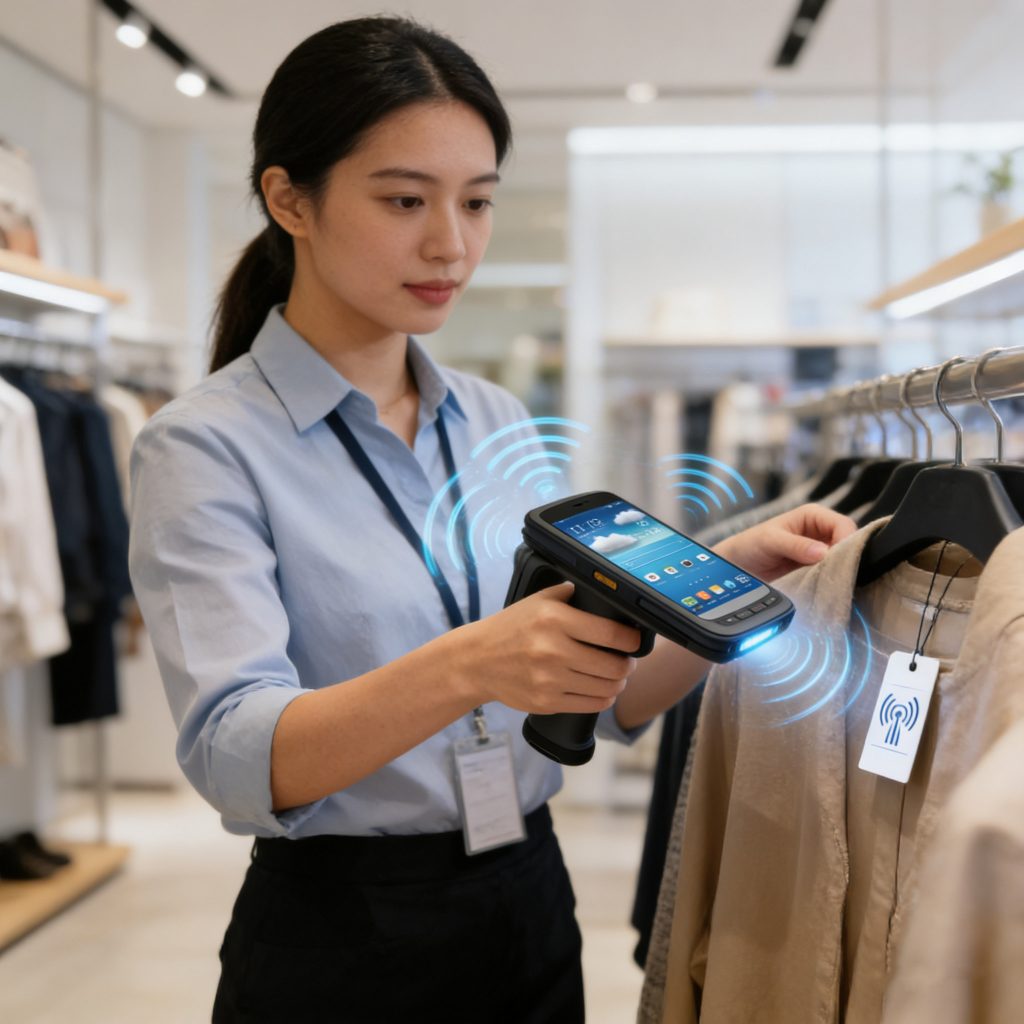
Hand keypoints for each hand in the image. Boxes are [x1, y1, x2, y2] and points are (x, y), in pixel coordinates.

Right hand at [454, 583, 640, 714]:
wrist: (477, 661)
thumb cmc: (510, 629)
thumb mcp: (536, 601)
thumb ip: (569, 593)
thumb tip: (603, 590)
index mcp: (554, 619)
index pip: (611, 634)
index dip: (632, 641)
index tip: (635, 642)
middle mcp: (553, 650)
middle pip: (613, 665)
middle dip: (627, 665)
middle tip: (627, 661)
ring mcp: (549, 679)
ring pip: (606, 688)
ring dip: (618, 683)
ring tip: (616, 677)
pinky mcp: (546, 701)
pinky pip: (590, 704)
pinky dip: (603, 699)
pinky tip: (601, 691)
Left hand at [713, 503, 855, 581]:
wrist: (739, 565)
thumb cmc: (751, 544)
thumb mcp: (770, 540)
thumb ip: (795, 545)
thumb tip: (822, 552)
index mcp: (813, 516)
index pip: (843, 524)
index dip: (846, 540)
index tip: (840, 559)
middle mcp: (821, 532)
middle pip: (848, 543)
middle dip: (845, 558)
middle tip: (836, 573)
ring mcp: (820, 552)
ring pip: (843, 561)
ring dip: (838, 571)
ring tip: (829, 582)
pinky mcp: (816, 569)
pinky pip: (832, 574)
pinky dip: (830, 580)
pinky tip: (825, 587)